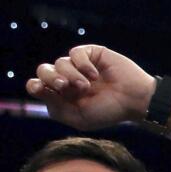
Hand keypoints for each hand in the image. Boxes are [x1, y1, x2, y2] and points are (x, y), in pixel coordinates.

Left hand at [27, 45, 157, 130]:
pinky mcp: (91, 54)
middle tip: (64, 86)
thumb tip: (37, 87)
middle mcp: (68, 78)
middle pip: (43, 70)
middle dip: (50, 78)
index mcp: (62, 95)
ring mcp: (79, 65)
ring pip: (60, 62)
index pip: (37, 86)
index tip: (40, 88)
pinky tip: (96, 75)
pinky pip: (76, 53)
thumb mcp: (79, 118)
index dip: (35, 85)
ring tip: (88, 86)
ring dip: (72, 75)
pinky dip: (83, 65)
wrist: (135, 100)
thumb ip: (56, 108)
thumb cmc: (109, 112)